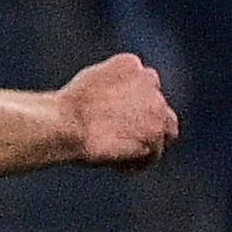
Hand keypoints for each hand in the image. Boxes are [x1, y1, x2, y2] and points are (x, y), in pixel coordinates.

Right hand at [62, 53, 176, 171]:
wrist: (65, 125)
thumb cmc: (64, 109)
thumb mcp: (86, 85)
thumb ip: (109, 87)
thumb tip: (113, 106)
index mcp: (129, 64)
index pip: (143, 82)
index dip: (131, 101)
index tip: (113, 115)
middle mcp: (149, 81)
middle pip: (157, 104)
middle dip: (144, 119)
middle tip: (120, 135)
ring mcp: (155, 108)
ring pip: (167, 128)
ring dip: (152, 139)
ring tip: (128, 153)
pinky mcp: (154, 136)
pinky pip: (153, 154)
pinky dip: (138, 162)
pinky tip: (119, 167)